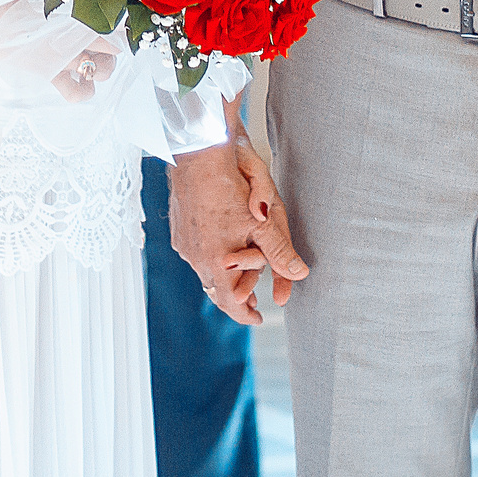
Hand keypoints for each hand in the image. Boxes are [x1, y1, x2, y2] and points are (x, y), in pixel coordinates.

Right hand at [0, 0, 116, 101]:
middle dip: (114, 45)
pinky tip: (85, 83)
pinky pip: (74, 92)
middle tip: (109, 39)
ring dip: (104, 66)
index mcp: (69, 11)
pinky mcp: (47, 73)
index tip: (122, 22)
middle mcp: (69, 36)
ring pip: (100, 70)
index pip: (109, 22)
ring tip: (97, 59)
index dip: (120, 25)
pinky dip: (85, 90)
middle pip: (110, 47)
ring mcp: (60, 57)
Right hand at [170, 139, 307, 325]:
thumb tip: (300, 274)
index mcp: (218, 264)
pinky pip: (194, 254)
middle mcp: (196, 259)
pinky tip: (218, 247)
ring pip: (204, 271)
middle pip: (216, 290)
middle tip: (251, 299)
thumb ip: (280, 252)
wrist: (198, 158)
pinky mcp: (177, 232)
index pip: (230, 303)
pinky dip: (209, 258)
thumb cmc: (231, 188)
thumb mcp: (263, 222)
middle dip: (236, 295)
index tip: (256, 318)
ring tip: (238, 274)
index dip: (245, 315)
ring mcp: (184, 246)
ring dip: (222, 276)